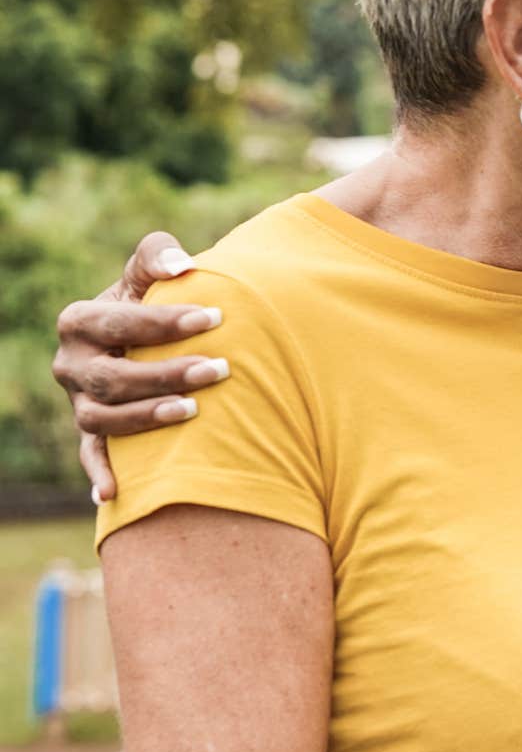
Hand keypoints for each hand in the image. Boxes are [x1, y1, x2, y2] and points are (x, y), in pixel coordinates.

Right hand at [49, 232, 226, 500]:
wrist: (142, 340)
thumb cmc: (151, 301)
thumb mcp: (147, 275)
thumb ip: (158, 256)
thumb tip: (183, 265)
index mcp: (79, 321)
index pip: (119, 322)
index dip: (165, 321)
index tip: (215, 317)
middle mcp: (72, 365)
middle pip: (112, 376)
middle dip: (165, 373)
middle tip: (219, 368)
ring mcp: (79, 403)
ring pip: (102, 419)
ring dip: (145, 417)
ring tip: (193, 410)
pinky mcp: (91, 433)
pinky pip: (91, 457)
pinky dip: (98, 475)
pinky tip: (112, 494)